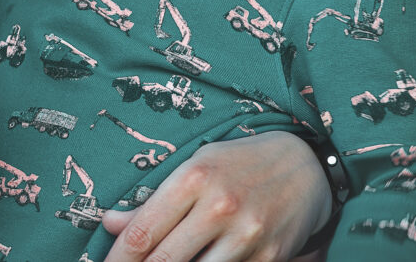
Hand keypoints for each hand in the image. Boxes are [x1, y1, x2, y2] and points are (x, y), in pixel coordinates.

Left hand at [100, 132, 331, 261]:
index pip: (143, 231)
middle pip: (163, 261)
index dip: (117, 258)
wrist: (305, 167)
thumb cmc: (239, 164)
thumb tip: (111, 223)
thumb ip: (153, 200)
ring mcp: (245, 236)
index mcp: (193, 178)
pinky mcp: (267, 259)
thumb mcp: (194, 167)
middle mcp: (219, 207)